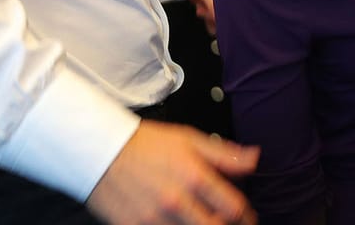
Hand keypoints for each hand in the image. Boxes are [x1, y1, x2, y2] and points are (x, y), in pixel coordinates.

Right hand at [88, 120, 258, 223]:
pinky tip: (178, 223)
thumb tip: (254, 159)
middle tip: (227, 222)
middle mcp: (176, 201)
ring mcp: (155, 219)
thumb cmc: (144, 144)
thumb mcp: (188, 139)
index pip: (234, 208)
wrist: (100, 150)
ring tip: (203, 220)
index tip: (248, 218)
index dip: (247, 217)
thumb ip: (224, 154)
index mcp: (194, 176)